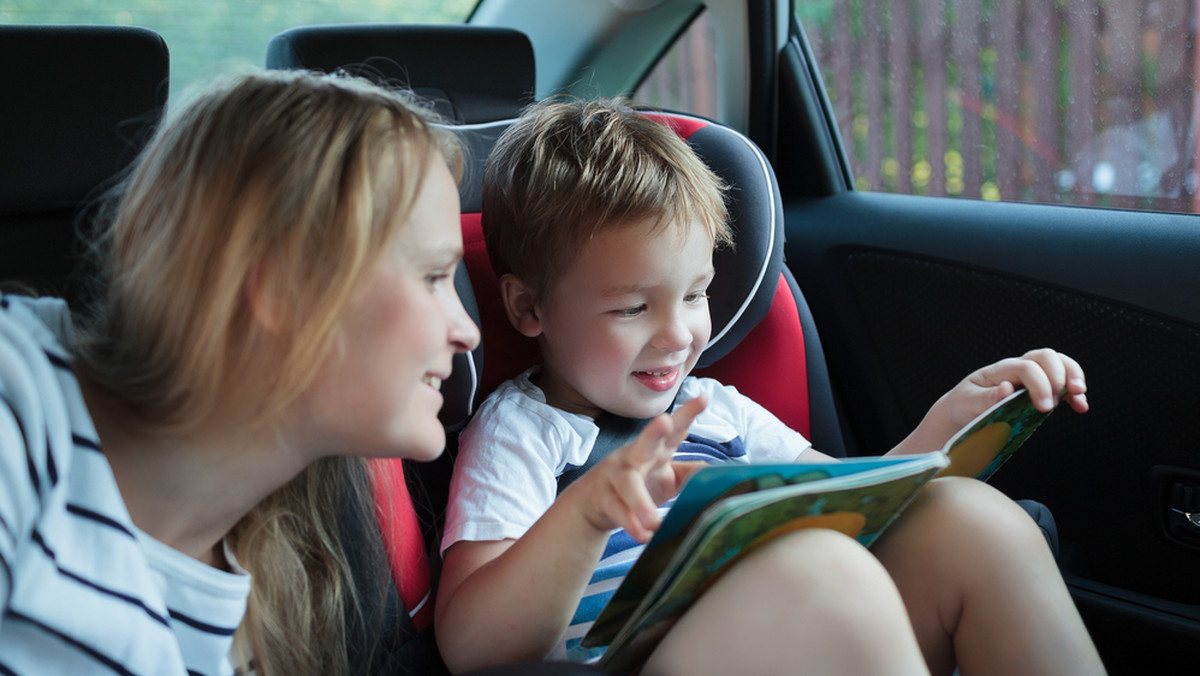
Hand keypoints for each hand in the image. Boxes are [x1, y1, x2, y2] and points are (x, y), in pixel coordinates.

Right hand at [569, 395, 708, 541]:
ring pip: (627, 484)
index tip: (704, 398)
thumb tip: (721, 475)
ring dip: (640, 502)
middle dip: (654, 431)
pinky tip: (643, 535)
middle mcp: (634, 456)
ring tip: (653, 521)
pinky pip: (618, 510)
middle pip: (644, 442)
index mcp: (655, 449)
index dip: (688, 413)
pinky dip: (631, 524)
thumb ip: (691, 473)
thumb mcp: (667, 476)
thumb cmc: (638, 483)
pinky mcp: (603, 497)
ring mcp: (615, 476)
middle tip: (665, 421)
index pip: (675, 430)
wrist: (593, 502)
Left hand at [945, 348, 1087, 428]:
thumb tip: (1007, 389)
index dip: (1039, 385)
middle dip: (1058, 377)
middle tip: (1054, 404)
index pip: (1026, 367)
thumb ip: (986, 399)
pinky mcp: (1040, 387)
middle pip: (1046, 357)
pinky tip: (1079, 405)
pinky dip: (1074, 391)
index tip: (1044, 408)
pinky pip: (1063, 380)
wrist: (963, 409)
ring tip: (1078, 395)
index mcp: (999, 370)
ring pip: (1058, 362)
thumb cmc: (965, 405)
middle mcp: (1017, 367)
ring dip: (1073, 376)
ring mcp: (1031, 375)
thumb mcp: (968, 404)